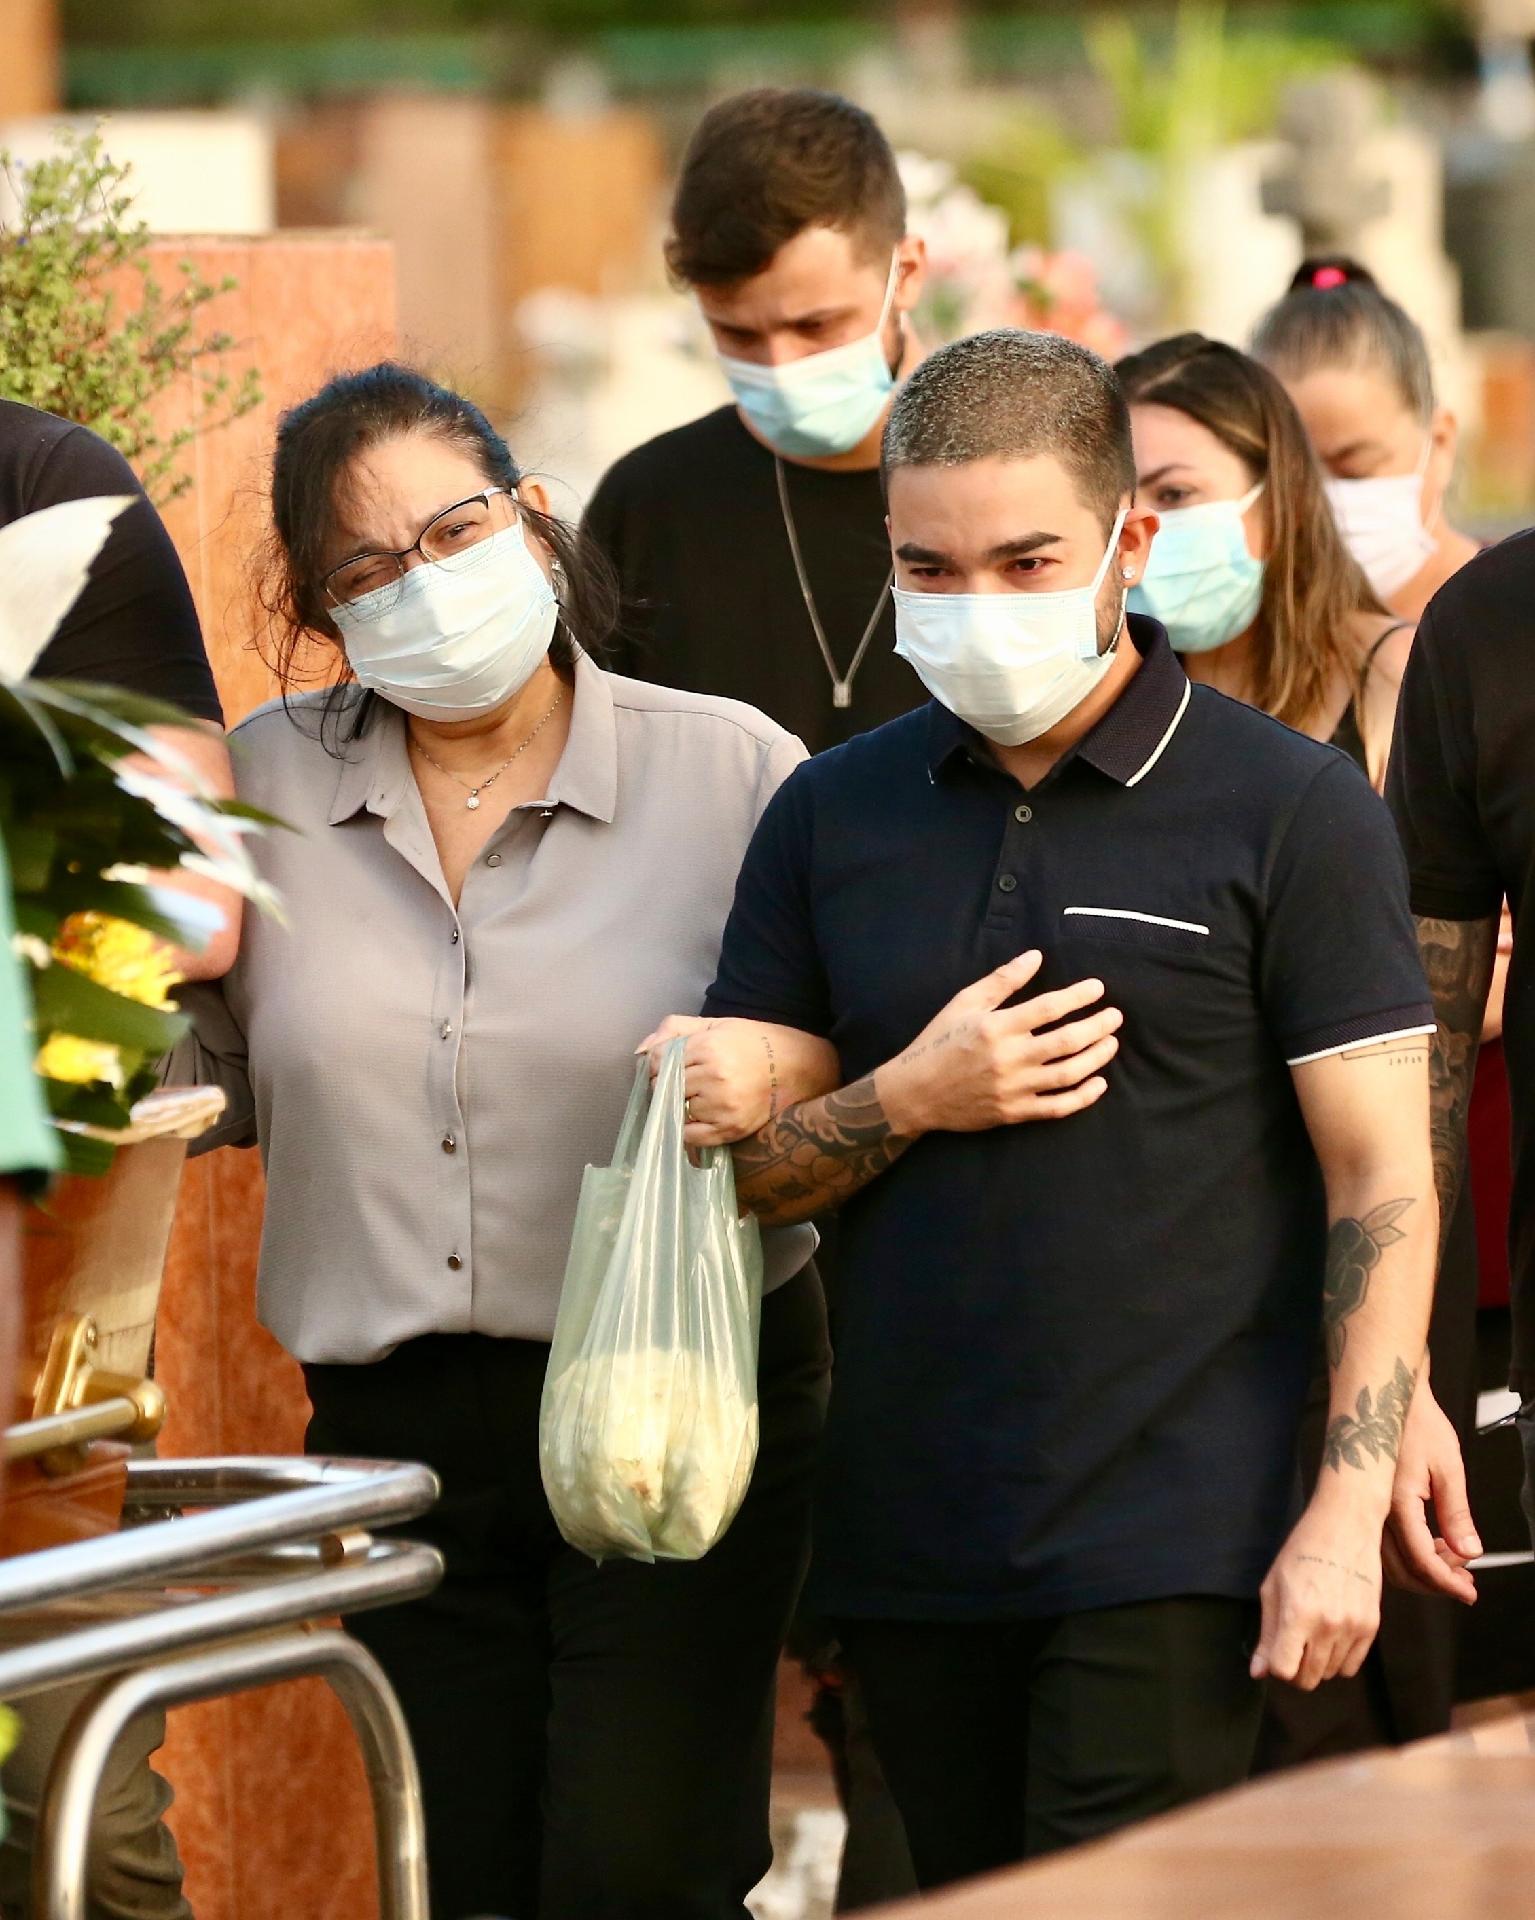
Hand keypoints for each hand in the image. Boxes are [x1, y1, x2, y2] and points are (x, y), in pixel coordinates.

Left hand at [634, 1015, 837, 1147]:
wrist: (796, 1067)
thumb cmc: (751, 1042)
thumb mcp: (715, 1025)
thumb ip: (674, 1029)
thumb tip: (639, 1051)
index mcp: (709, 1047)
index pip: (658, 1060)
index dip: (658, 1062)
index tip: (668, 1064)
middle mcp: (714, 1077)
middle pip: (664, 1086)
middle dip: (667, 1083)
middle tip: (686, 1080)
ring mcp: (722, 1106)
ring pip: (676, 1109)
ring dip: (680, 1104)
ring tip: (700, 1095)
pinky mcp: (730, 1129)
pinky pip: (690, 1137)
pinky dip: (688, 1128)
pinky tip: (700, 1115)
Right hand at [878, 950, 1120, 1135]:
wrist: (915, 1093)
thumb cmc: (939, 1042)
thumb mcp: (964, 1003)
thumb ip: (1002, 980)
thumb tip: (1036, 956)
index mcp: (996, 1028)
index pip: (1049, 1009)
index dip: (1078, 996)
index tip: (1098, 988)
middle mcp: (1009, 1058)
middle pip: (1067, 1041)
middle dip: (1097, 1026)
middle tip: (1115, 1016)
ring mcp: (1014, 1089)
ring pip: (1069, 1074)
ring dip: (1097, 1057)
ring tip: (1111, 1043)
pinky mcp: (1015, 1112)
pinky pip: (1058, 1108)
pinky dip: (1083, 1097)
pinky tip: (1098, 1083)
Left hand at [1251, 1493, 1383, 1689]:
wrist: (1345, 1528)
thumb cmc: (1300, 1553)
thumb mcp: (1273, 1587)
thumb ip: (1267, 1633)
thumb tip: (1258, 1673)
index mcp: (1297, 1614)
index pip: (1284, 1670)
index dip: (1275, 1666)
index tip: (1275, 1651)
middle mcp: (1327, 1626)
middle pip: (1308, 1679)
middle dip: (1295, 1669)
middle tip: (1292, 1644)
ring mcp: (1352, 1627)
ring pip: (1329, 1674)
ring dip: (1316, 1663)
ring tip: (1311, 1632)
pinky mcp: (1371, 1627)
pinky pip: (1351, 1666)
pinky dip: (1338, 1659)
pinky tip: (1330, 1635)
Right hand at [1383, 1376, 1479, 1603]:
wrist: (1384, 1398)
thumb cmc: (1414, 1423)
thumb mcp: (1448, 1466)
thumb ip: (1457, 1514)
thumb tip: (1468, 1550)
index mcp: (1396, 1503)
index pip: (1422, 1561)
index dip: (1448, 1583)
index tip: (1468, 1592)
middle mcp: (1374, 1511)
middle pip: (1403, 1570)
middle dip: (1436, 1583)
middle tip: (1465, 1582)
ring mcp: (1367, 1509)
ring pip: (1391, 1561)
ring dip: (1423, 1569)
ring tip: (1453, 1561)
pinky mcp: (1366, 1504)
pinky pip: (1384, 1543)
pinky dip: (1409, 1553)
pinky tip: (1431, 1543)